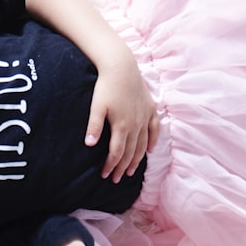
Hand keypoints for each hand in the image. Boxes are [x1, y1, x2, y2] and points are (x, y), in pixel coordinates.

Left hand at [84, 52, 159, 182]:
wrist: (122, 66)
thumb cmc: (106, 86)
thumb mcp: (96, 107)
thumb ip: (94, 126)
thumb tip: (89, 145)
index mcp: (122, 125)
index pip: (117, 153)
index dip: (110, 166)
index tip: (104, 175)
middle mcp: (136, 124)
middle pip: (130, 152)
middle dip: (122, 167)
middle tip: (115, 179)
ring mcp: (145, 117)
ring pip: (143, 144)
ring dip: (137, 159)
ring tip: (130, 171)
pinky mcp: (151, 108)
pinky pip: (155, 129)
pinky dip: (153, 141)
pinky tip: (150, 150)